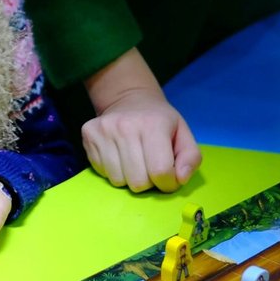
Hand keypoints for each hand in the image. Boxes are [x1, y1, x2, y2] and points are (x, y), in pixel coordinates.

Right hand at [81, 49, 201, 191]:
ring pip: (118, 181)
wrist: (129, 97)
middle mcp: (126, 126)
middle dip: (148, 182)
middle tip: (150, 167)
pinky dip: (114, 171)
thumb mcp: (183, 134)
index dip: (168, 182)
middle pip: (138, 182)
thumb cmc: (160, 120)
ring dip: (130, 178)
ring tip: (135, 161)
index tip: (168, 176)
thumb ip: (191, 158)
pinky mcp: (88, 135)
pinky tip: (120, 156)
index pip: (160, 171)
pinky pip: (103, 173)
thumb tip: (180, 179)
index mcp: (154, 125)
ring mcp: (104, 130)